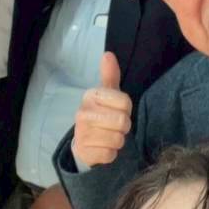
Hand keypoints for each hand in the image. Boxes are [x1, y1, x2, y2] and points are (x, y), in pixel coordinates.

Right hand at [70, 53, 130, 168]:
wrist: (83, 142)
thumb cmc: (101, 114)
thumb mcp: (107, 94)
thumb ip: (110, 76)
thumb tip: (108, 54)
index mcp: (91, 96)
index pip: (125, 102)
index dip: (126, 109)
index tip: (118, 110)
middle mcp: (83, 113)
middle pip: (123, 121)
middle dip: (124, 126)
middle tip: (115, 126)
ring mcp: (82, 133)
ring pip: (118, 139)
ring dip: (118, 140)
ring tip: (109, 136)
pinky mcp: (85, 151)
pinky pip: (110, 154)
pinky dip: (111, 153)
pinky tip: (103, 147)